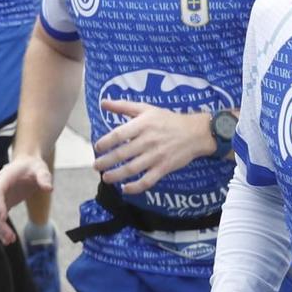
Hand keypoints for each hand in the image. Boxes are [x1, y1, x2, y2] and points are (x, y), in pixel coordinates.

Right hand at [0, 154, 53, 243]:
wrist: (27, 165)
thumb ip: (44, 177)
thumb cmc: (33, 167)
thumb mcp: (40, 169)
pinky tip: (8, 240)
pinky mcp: (3, 204)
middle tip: (10, 237)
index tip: (4, 217)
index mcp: (5, 177)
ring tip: (9, 241)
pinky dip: (1, 229)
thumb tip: (49, 188)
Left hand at [93, 100, 216, 195]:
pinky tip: (125, 189)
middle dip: (107, 161)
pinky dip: (136, 186)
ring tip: (106, 178)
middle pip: (123, 153)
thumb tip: (102, 102)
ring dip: (117, 175)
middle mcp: (148, 140)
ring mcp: (156, 156)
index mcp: (143, 124)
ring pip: (133, 168)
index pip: (119, 134)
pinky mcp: (164, 168)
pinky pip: (148, 180)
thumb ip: (123, 106)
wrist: (195, 133)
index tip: (97, 148)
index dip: (106, 142)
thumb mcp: (146, 109)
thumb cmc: (168, 119)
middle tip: (96, 166)